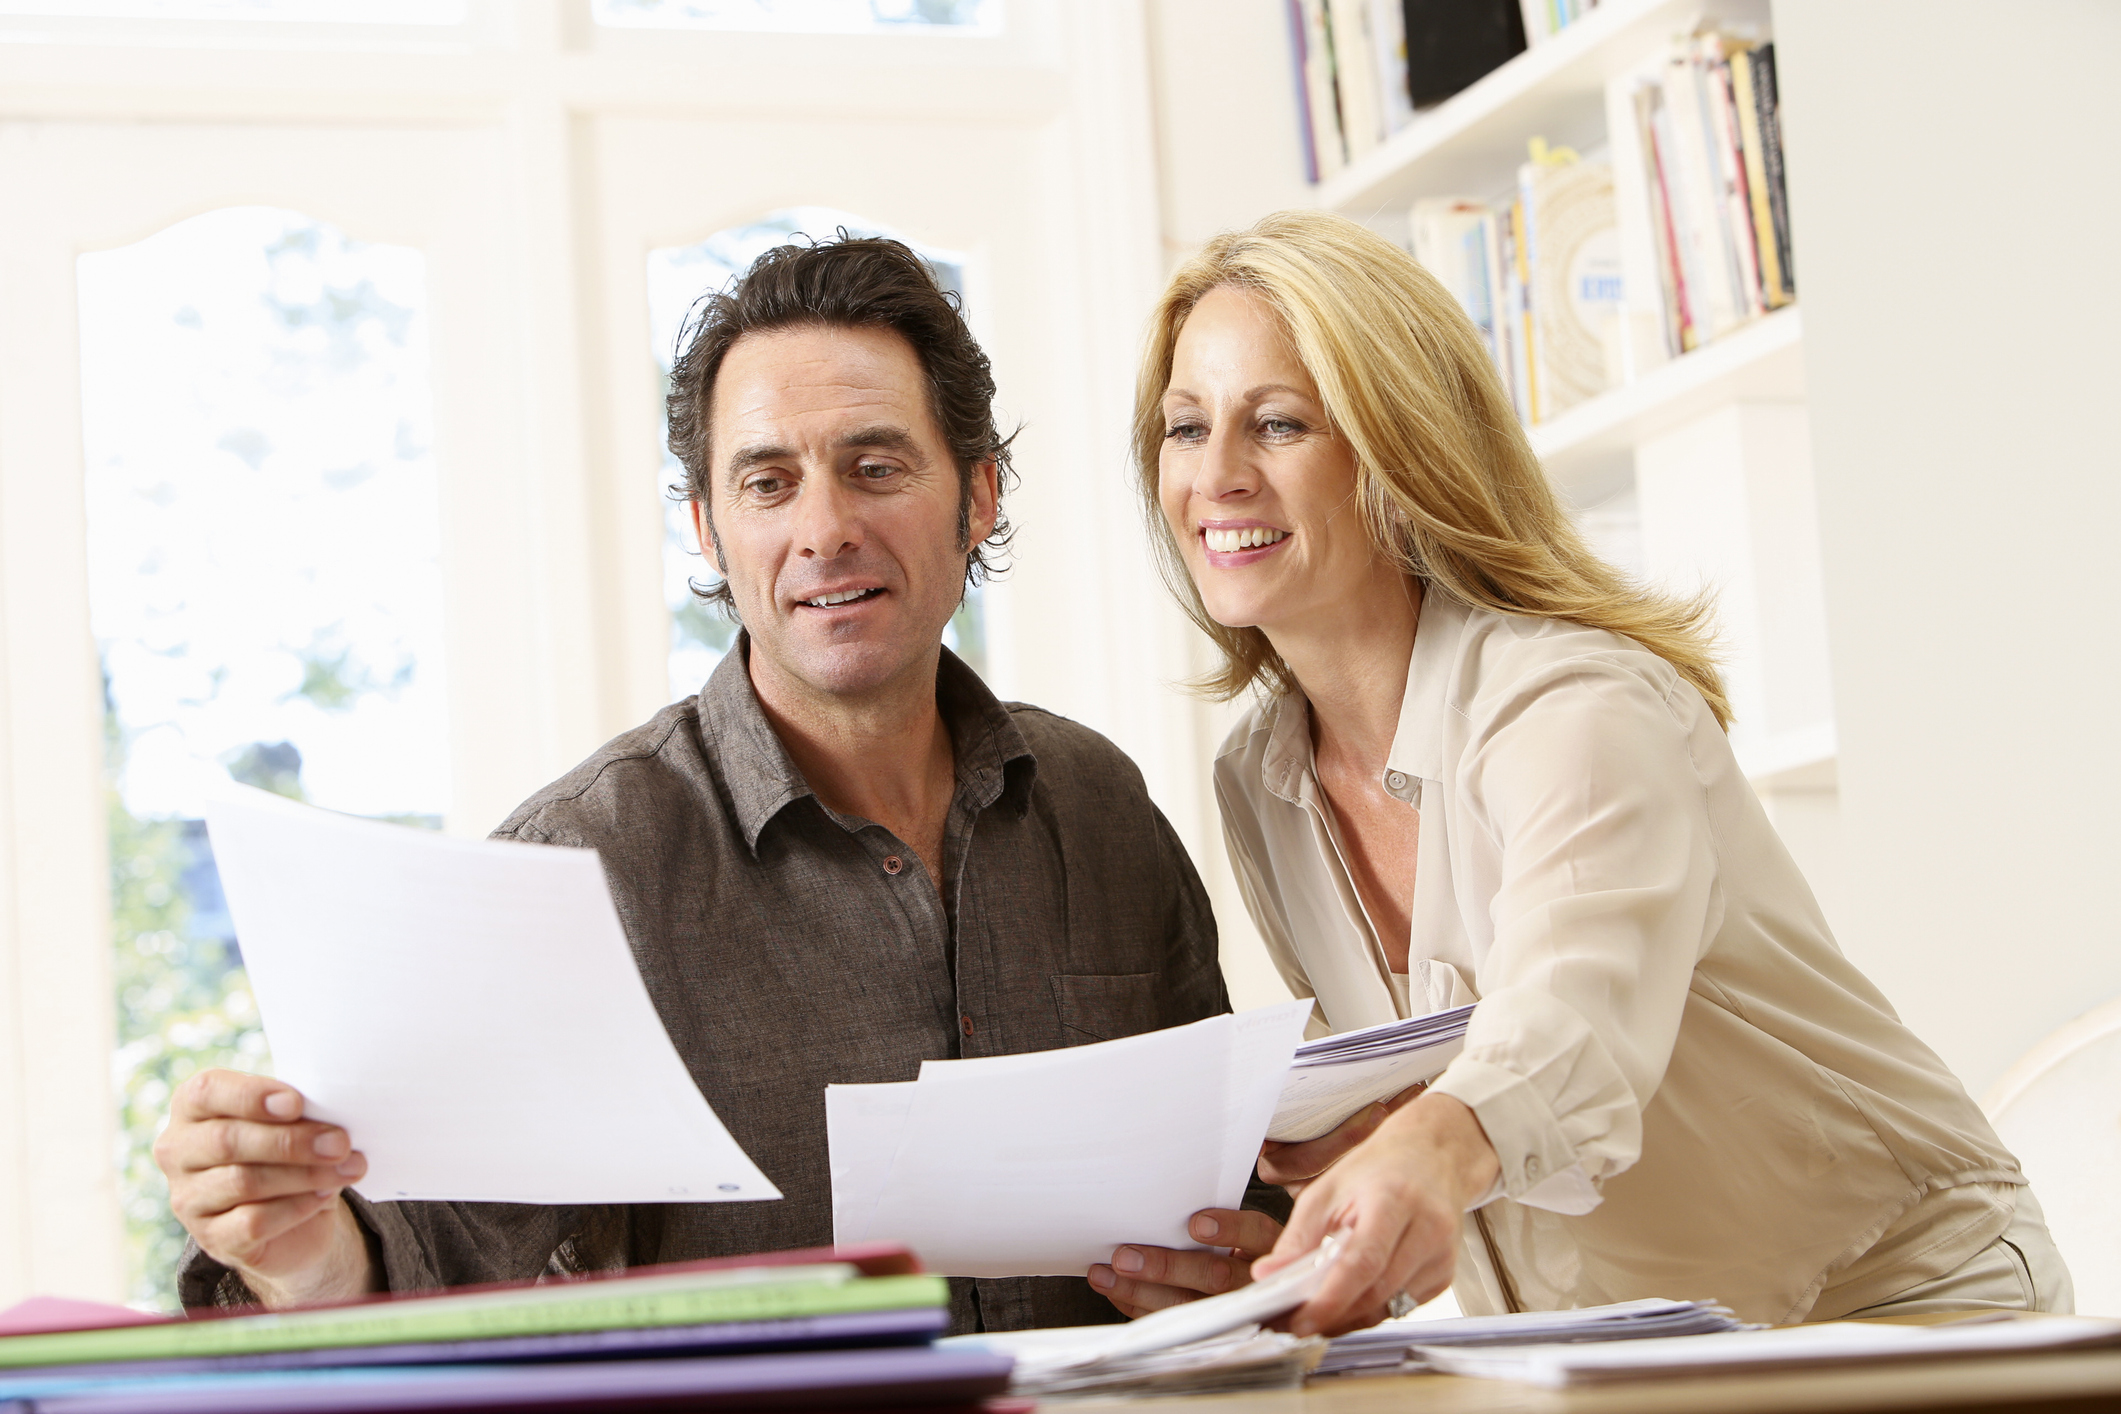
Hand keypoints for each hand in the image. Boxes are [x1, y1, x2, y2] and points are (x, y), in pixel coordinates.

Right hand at [154, 1070, 377, 1307]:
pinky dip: (296, 1207)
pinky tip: (324, 1196)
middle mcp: (178, 1151)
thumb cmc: (288, 1149)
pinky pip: (253, 1222)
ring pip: (244, 1182)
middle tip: (340, 1142)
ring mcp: (188, 1198)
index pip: (206, 1092)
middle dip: (291, 1141)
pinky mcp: (211, 1238)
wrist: (293, 1216)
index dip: (251, 1096)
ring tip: (348, 1167)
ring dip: (305, 1174)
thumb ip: (297, 1111)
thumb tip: (331, 1115)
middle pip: (227, 1141)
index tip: (296, 1103)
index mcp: (193, 1106)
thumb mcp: (291, 1120)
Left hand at [1087, 1208, 1281, 1317]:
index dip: (1228, 1229)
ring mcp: (1234, 1310)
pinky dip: (1142, 1308)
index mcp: (1268, 1245)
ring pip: (1190, 1305)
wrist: (1271, 1290)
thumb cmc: (1243, 1247)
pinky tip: (1117, 1292)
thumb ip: (1217, 1216)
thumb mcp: (1246, 1229)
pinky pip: (1175, 1323)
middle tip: (1124, 1257)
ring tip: (1107, 1275)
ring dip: (1142, 1291)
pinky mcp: (1213, 1328)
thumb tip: (1158, 1202)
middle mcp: (1256, 1280)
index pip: (1254, 1233)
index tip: (1197, 1224)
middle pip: (1214, 1276)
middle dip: (1165, 1267)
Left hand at [1250, 1092, 1498, 1337]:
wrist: (1430, 1156)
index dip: (1330, 1299)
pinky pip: (1400, 1307)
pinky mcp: (1443, 1276)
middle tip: (1293, 1323)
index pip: (1363, 1263)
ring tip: (1314, 1311)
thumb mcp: (1328, 1191)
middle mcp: (1427, 1229)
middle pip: (1375, 1293)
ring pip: (1387, 1308)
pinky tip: (1350, 1298)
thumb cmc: (1378, 1170)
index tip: (1299, 1320)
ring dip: (1348, 1318)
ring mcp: (1440, 1256)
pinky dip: (1369, 1309)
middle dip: (1331, 1315)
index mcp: (1394, 1200)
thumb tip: (1268, 1277)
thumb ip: (1298, 1238)